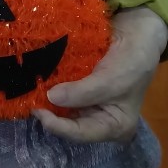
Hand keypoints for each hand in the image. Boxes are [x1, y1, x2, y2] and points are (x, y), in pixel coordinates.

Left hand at [33, 6, 167, 142]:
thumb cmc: (132, 62)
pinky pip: (66, 93)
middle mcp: (102, 120)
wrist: (136, 35)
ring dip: (50, 102)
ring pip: (66, 109)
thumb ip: (83, 92)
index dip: (59, 127)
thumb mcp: (111, 80)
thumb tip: (51, 98)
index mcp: (115, 127)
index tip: (39, 113)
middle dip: (52, 115)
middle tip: (31, 103)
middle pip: (72, 123)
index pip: (82, 133)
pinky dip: (55, 89)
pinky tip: (41, 83)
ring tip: (32, 94)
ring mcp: (92, 104)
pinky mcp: (84, 89)